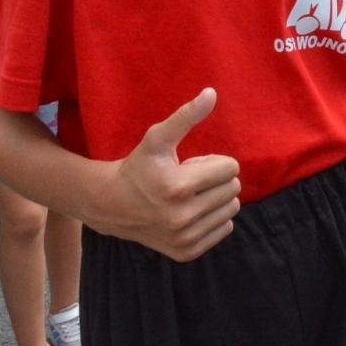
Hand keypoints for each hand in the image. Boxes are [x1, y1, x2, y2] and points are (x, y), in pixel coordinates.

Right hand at [98, 89, 241, 261]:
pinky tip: (190, 212)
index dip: (213, 162)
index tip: (190, 165)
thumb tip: (211, 93)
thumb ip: (186, 116)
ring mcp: (184, 238)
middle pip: (233, 189)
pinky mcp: (186, 252)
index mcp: (177, 187)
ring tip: (189, 196)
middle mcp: (182, 217)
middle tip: (189, 180)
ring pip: (231, 209)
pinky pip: (225, 229)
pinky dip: (214, 218)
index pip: (231, 168)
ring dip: (216, 198)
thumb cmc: (139, 166)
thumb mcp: (158, 138)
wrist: (112, 205)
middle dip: (215, 179)